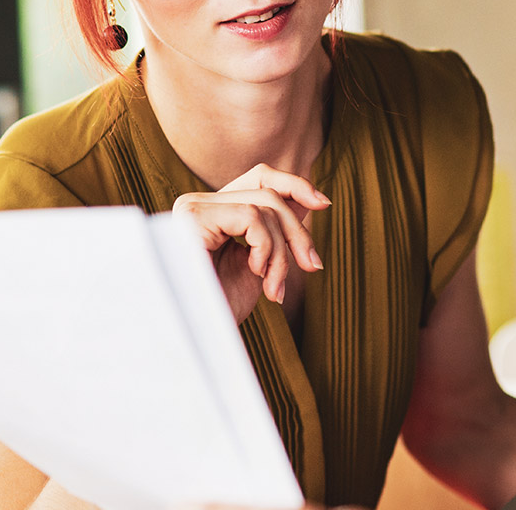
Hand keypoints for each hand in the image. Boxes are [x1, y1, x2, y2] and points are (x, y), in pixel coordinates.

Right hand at [173, 163, 328, 322]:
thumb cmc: (223, 308)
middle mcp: (196, 203)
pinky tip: (255, 274)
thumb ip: (276, 230)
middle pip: (267, 191)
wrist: (199, 339)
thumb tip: (309, 199)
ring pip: (263, 205)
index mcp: (211, 211)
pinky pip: (251, 216)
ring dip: (281, 252)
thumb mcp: (259, 263)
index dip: (294, 184)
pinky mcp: (193, 217)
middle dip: (296, 231)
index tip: (323, 203)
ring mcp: (192, 208)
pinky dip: (266, 247)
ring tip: (274, 287)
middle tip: (312, 266)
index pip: (258, 177)